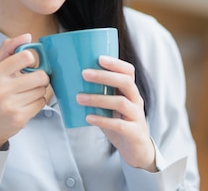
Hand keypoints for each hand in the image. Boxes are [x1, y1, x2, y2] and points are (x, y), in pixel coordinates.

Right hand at [0, 34, 49, 148]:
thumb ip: (7, 49)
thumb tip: (28, 36)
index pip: (26, 57)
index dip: (32, 59)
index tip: (28, 63)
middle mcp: (1, 89)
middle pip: (41, 76)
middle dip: (40, 77)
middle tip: (32, 80)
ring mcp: (11, 105)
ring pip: (42, 90)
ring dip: (38, 91)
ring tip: (26, 93)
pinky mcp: (19, 118)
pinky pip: (41, 104)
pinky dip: (37, 102)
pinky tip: (26, 103)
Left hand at [76, 56, 156, 171]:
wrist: (136, 150)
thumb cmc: (120, 123)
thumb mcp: (111, 106)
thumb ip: (99, 95)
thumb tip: (70, 82)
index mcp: (130, 91)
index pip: (128, 71)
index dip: (116, 63)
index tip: (99, 58)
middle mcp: (136, 100)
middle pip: (125, 82)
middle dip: (104, 76)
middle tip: (84, 74)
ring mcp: (136, 116)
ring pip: (121, 102)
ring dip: (98, 98)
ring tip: (79, 98)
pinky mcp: (133, 132)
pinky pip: (119, 124)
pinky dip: (102, 120)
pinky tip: (88, 118)